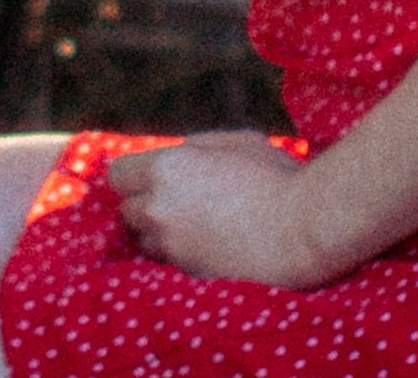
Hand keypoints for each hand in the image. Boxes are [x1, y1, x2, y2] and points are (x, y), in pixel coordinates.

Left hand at [105, 133, 322, 287]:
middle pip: (127, 211)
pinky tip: (204, 246)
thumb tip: (177, 155)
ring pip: (144, 242)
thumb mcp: (233, 142)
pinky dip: (178, 255)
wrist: (299, 232)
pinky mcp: (189, 275)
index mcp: (166, 169)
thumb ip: (195, 148)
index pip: (118, 175)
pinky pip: (168, 263)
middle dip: (144, 204)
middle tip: (174, 200)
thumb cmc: (272, 177)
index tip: (149, 175)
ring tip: (189, 226)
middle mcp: (159, 209)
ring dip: (157, 234)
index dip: (133, 174)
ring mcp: (173, 247)